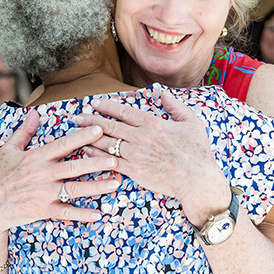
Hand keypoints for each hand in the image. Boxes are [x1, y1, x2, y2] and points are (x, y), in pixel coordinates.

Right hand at [0, 110, 119, 238]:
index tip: (99, 128)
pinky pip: (65, 213)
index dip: (81, 136)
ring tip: (115, 182)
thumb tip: (34, 113)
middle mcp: (42, 175)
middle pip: (74, 167)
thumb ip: (24, 131)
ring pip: (74, 190)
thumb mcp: (8, 150)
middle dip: (96, 162)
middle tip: (116, 157)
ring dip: (96, 187)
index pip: (62, 144)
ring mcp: (43, 194)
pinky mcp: (42, 211)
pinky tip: (98, 214)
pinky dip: (82, 214)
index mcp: (36, 157)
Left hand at [74, 88, 229, 228]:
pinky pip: (109, 161)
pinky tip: (86, 151)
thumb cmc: (198, 152)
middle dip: (90, 119)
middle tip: (77, 116)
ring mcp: (135, 154)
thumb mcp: (192, 123)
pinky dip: (96, 155)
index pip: (123, 111)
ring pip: (106, 142)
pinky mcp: (134, 170)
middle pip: (109, 125)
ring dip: (89, 136)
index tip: (94, 103)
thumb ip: (176, 107)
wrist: (197, 180)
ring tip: (76, 132)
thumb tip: (163, 94)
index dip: (106, 106)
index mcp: (153, 123)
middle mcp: (140, 137)